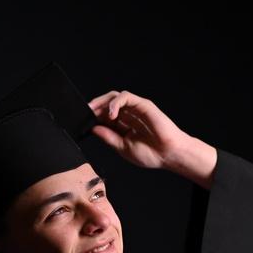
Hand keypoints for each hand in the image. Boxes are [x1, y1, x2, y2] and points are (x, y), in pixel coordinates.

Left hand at [88, 90, 216, 188]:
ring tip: (94, 112)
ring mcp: (136, 109)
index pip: (104, 115)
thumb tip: (94, 129)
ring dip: (102, 102)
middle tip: (85, 113)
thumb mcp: (123, 147)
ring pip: (115, 97)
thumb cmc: (151, 154)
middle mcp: (129, 115)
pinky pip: (126, 97)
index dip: (94, 116)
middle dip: (95, 107)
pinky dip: (115, 103)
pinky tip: (111, 114)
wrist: (169, 155)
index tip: (83, 121)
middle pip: (107, 103)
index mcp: (124, 125)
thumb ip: (109, 137)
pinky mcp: (143, 105)